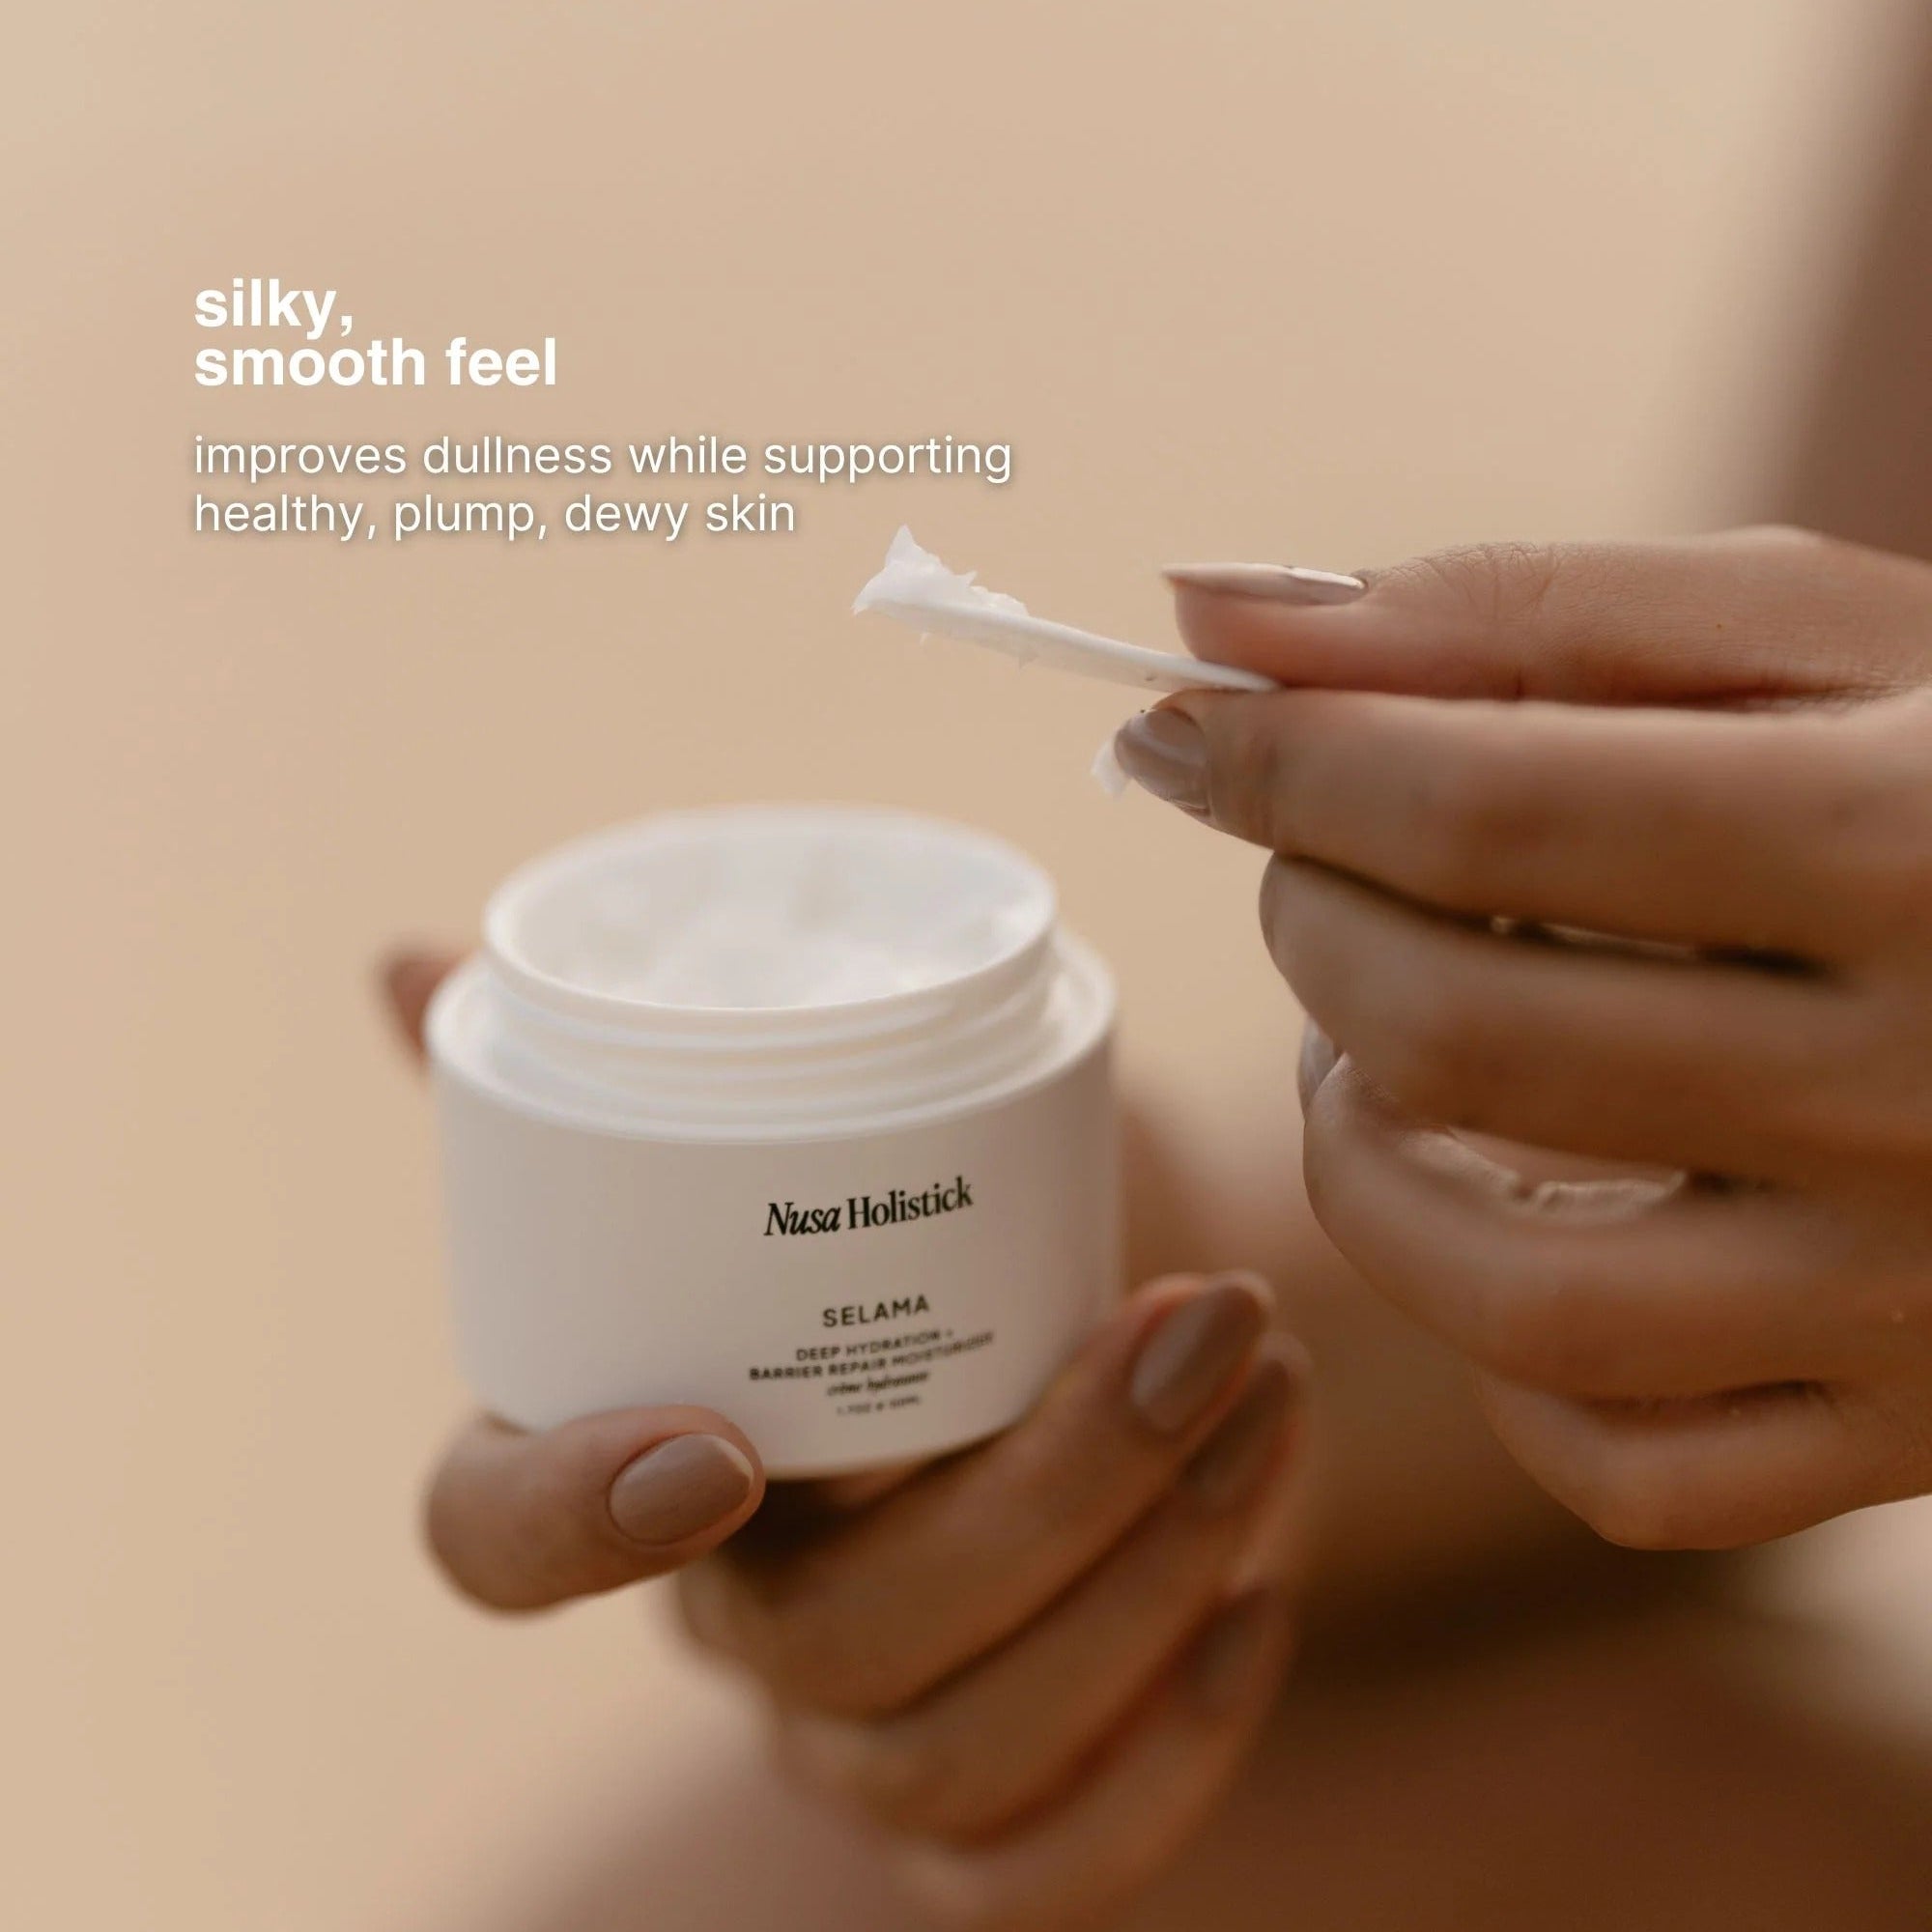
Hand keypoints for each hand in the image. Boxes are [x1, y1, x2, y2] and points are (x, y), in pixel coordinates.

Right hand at [384, 952, 1307, 1924]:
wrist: (1079, 1359)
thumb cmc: (912, 1235)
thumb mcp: (796, 1136)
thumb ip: (632, 1071)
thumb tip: (421, 958)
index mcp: (623, 1462)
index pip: (492, 1541)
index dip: (566, 1518)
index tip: (713, 1440)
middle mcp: (732, 1621)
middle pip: (824, 1643)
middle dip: (1037, 1492)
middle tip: (1192, 1319)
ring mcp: (858, 1733)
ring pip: (951, 1751)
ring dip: (1144, 1575)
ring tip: (1264, 1383)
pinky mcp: (996, 1805)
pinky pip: (1049, 1867)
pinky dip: (1171, 1752)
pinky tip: (1265, 1588)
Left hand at [1115, 528, 1931, 1548]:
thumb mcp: (1819, 636)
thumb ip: (1522, 612)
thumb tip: (1217, 614)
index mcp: (1913, 843)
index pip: (1488, 805)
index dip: (1284, 763)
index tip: (1177, 731)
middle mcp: (1929, 1091)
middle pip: (1461, 1038)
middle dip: (1312, 929)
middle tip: (1319, 868)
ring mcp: (1923, 1298)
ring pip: (1511, 1296)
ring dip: (1358, 1161)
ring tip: (1367, 1051)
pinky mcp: (1914, 1430)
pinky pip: (1629, 1465)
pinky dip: (1502, 1361)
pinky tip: (1501, 1225)